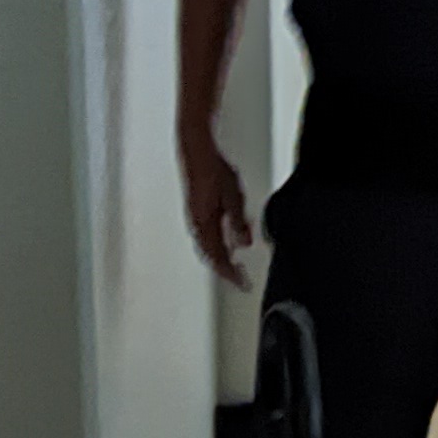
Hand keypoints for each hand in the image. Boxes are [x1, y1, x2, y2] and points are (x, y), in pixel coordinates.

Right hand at [180, 130, 252, 286]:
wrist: (196, 152)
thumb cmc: (212, 170)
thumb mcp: (233, 198)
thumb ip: (238, 223)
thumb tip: (243, 243)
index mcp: (205, 225)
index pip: (219, 259)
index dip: (231, 275)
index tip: (242, 284)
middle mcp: (196, 225)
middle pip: (210, 257)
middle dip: (225, 270)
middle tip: (239, 278)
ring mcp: (194, 218)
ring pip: (206, 247)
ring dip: (220, 258)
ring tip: (233, 264)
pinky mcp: (195, 211)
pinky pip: (205, 236)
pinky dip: (215, 245)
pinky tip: (225, 242)